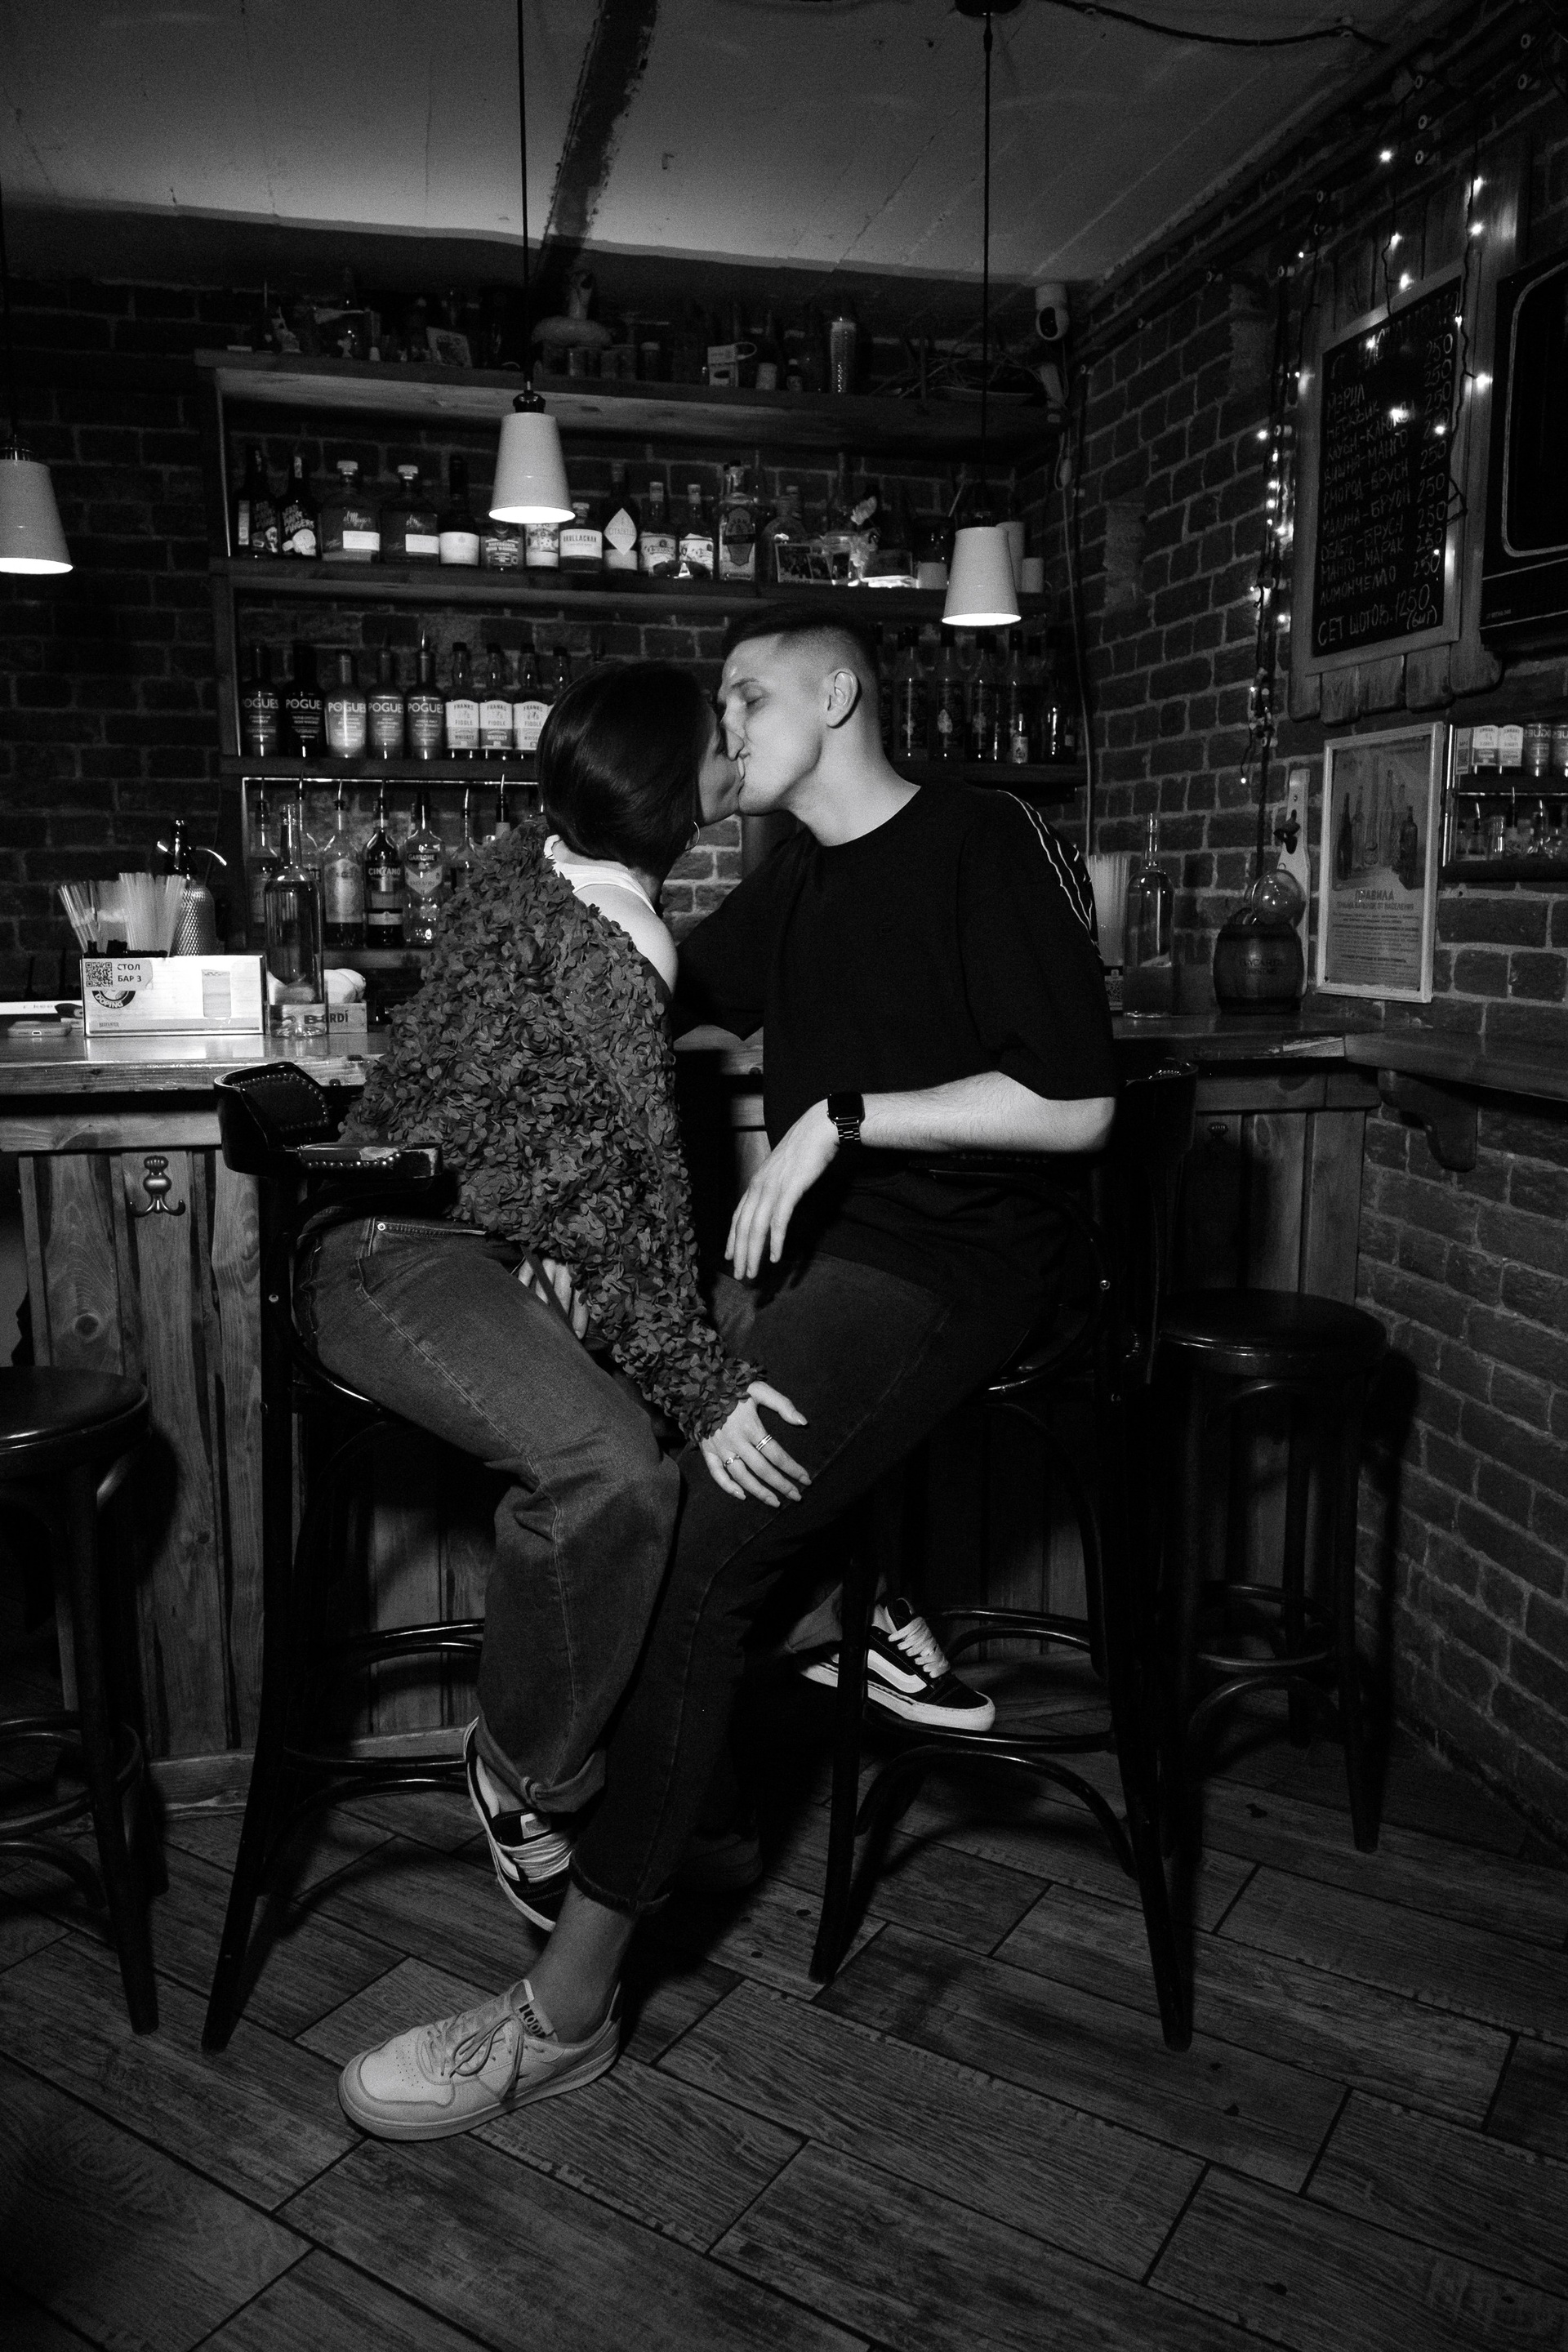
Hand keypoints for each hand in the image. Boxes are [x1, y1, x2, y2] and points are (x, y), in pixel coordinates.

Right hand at [519, 1254, 590, 1340]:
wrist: (560, 1219)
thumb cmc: (576, 1247)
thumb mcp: (584, 1262)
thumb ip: (584, 1283)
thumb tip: (591, 1310)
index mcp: (581, 1268)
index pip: (582, 1298)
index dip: (580, 1318)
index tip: (578, 1336)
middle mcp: (565, 1264)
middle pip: (561, 1295)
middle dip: (560, 1317)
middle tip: (558, 1334)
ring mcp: (548, 1259)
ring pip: (542, 1287)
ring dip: (541, 1305)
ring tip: (538, 1322)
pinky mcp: (533, 1255)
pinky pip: (525, 1273)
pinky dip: (523, 1285)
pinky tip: (521, 1298)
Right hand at [700, 1381, 809, 1506]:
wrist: (700, 1383)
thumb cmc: (733, 1386)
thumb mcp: (759, 1389)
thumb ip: (782, 1404)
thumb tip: (803, 1422)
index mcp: (750, 1427)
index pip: (777, 1454)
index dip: (793, 1468)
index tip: (806, 1479)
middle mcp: (736, 1441)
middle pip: (762, 1469)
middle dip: (781, 1485)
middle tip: (797, 1497)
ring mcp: (720, 1448)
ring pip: (741, 1476)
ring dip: (759, 1492)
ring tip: (775, 1502)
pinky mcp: (707, 1450)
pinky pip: (716, 1473)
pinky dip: (728, 1486)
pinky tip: (742, 1495)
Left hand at [726, 1101, 837, 1279]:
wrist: (819, 1128)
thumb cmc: (804, 1148)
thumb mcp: (782, 1169)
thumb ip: (775, 1186)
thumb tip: (775, 1201)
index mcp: (756, 1182)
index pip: (738, 1216)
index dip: (733, 1239)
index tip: (730, 1256)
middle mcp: (758, 1186)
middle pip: (743, 1227)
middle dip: (740, 1254)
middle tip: (741, 1276)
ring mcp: (773, 1188)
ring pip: (756, 1228)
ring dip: (753, 1253)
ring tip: (753, 1273)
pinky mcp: (790, 1189)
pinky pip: (779, 1221)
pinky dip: (776, 1241)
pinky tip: (776, 1257)